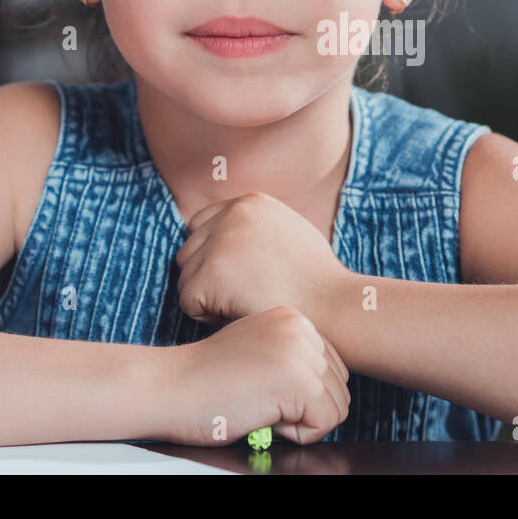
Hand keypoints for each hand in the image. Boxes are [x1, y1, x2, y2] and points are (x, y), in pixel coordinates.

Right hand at [162, 306, 350, 446]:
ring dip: (301, 421)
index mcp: (292, 318)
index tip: (266, 392)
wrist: (168, 387)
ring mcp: (301, 351)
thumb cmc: (204, 381)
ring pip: (337, 407)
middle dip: (306, 408)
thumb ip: (291, 360)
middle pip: (340, 387)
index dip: (304, 395)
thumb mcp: (257, 353)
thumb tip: (326, 388)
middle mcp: (301, 328)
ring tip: (261, 407)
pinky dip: (297, 434)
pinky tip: (262, 416)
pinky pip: (325, 423)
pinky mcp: (297, 380)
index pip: (333, 368)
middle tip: (262, 402)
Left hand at [175, 191, 351, 326]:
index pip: (199, 226)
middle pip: (188, 251)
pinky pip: (187, 301)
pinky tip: (240, 314)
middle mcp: (231, 215)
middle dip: (207, 277)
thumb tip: (224, 228)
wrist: (331, 306)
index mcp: (249, 202)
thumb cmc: (316, 278)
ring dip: (207, 296)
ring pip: (186, 277)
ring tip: (246, 303)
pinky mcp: (210, 274)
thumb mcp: (288, 231)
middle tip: (243, 294)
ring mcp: (218, 243)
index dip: (213, 256)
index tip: (238, 276)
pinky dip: (207, 316)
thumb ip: (255, 225)